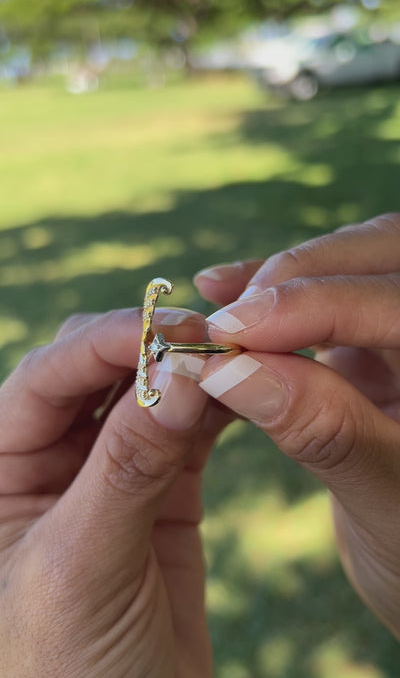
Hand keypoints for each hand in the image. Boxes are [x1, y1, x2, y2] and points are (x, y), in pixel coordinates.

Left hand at [0, 307, 229, 676]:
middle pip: (96, 370)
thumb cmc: (60, 666)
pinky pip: (190, 431)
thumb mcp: (81, 565)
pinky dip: (217, 407)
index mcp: (0, 466)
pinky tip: (242, 393)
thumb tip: (179, 375)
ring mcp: (111, 471)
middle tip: (208, 340)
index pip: (45, 377)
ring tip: (234, 358)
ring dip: (189, 371)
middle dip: (147, 347)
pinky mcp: (164, 490)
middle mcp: (52, 457)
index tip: (169, 330)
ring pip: (148, 394)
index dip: (105, 343)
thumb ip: (127, 468)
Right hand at [194, 212, 399, 637]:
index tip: (231, 332)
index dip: (311, 307)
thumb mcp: (389, 506)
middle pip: (378, 258)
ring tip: (218, 307)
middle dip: (295, 278)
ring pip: (350, 265)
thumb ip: (325, 430)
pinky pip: (325, 299)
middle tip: (226, 321)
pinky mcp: (375, 342)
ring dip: (279, 280)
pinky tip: (226, 288)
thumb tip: (232, 370)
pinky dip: (275, 296)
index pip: (396, 305)